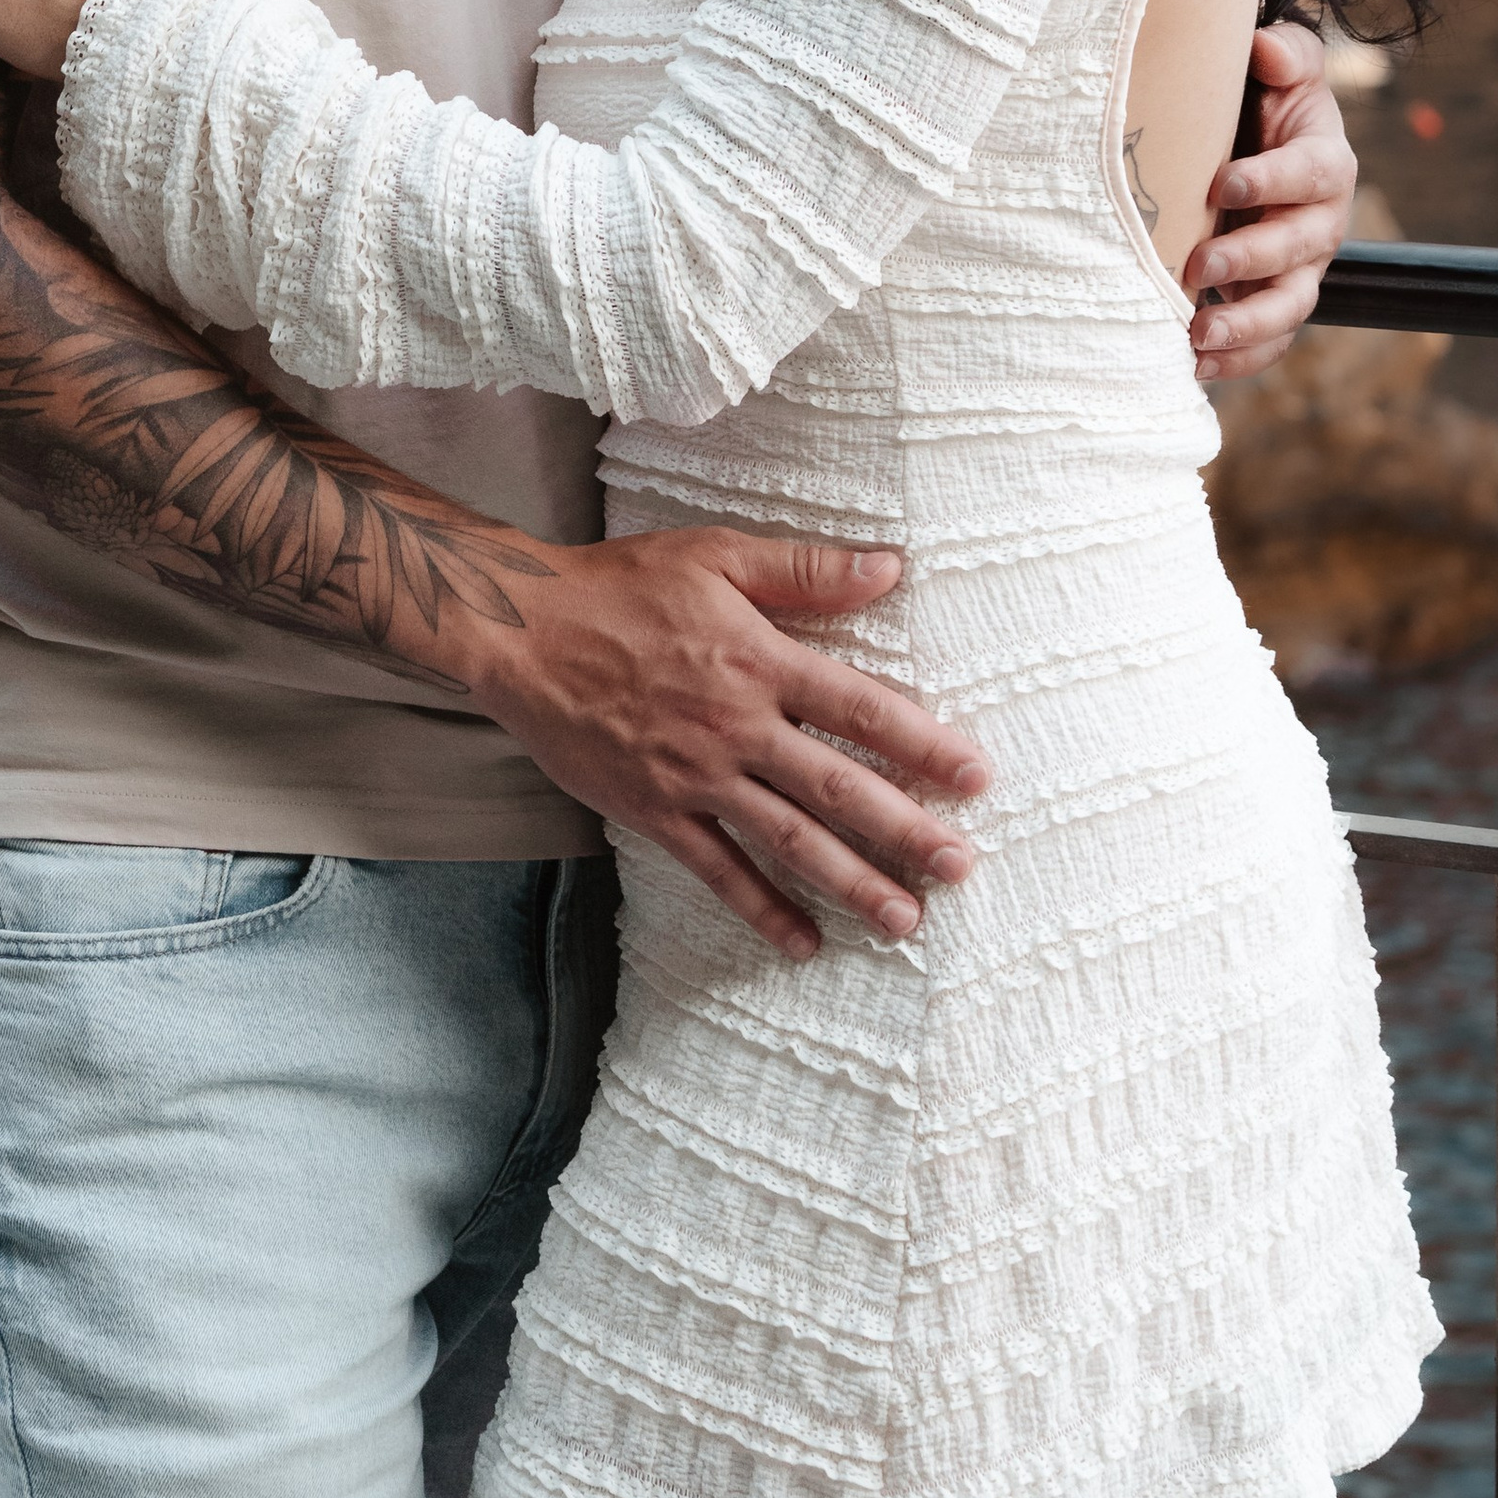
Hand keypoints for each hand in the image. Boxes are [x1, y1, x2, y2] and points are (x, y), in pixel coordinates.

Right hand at [454, 526, 987, 962]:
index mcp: (758, 659)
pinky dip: (761, 909)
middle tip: (961, 867)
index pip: (860, 708)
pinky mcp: (654, 811)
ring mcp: (695, 775)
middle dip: (905, 830)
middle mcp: (735, 725)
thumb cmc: (622, 585)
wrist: (521, 630)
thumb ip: (804, 569)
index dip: (923, 743)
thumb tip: (889, 566)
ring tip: (905, 920)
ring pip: (787, 839)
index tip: (976, 777)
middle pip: (836, 786)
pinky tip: (805, 942)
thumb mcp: (716, 555)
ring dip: (850, 882)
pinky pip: (717, 870)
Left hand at [1185, 19, 1357, 383]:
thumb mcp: (1281, 67)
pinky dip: (1239, 359)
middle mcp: (1322, 222)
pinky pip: (1270, 341)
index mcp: (1326, 162)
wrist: (1256, 142)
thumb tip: (1263, 46)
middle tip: (1196, 265)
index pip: (1311, 173)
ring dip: (1246, 325)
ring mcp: (1301, 269)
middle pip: (1299, 249)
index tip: (1221, 184)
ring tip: (1198, 336)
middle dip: (1249, 260)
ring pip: (1289, 306)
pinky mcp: (1275, 299)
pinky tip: (1195, 367)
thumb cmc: (1265, 100)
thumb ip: (1284, 53)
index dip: (1271, 180)